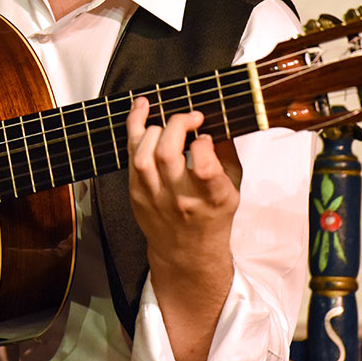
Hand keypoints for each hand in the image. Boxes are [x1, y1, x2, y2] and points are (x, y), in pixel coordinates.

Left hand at [126, 96, 237, 360]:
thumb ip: (226, 155)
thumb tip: (217, 121)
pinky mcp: (136, 194)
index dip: (202, 144)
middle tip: (189, 118)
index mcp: (211, 199)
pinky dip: (133, 129)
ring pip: (142, 156)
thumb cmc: (213, 215)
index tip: (205, 137)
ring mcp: (153, 197)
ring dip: (153, 129)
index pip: (203, 168)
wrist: (187, 252)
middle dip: (177, 125)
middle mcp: (180, 199)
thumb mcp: (232, 189)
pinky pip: (129, 157)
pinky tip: (141, 109)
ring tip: (168, 121)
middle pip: (167, 155)